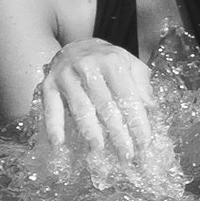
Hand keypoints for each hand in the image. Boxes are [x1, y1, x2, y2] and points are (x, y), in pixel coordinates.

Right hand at [34, 38, 159, 161]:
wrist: (76, 46)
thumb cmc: (109, 61)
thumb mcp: (131, 64)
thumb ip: (142, 85)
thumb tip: (151, 108)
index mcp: (113, 62)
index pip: (128, 96)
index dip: (137, 121)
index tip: (144, 143)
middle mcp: (89, 67)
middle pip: (106, 105)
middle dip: (117, 132)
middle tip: (126, 155)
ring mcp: (66, 76)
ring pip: (80, 108)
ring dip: (90, 131)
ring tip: (98, 149)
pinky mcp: (48, 85)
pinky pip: (51, 108)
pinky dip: (53, 126)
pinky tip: (58, 143)